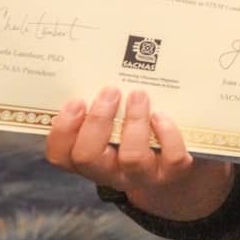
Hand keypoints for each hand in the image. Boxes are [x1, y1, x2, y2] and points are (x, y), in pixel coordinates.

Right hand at [44, 87, 232, 221]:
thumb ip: (103, 106)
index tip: (75, 100)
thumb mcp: (115, 125)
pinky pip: (170, 157)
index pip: (61, 156)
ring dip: (134, 122)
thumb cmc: (140, 137)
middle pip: (87, 157)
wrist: (178, 168)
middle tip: (110, 91)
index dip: (62, 130)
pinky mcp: (173, 173)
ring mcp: (142, 175)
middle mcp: (111, 172)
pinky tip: (162, 115)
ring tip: (139, 95)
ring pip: (131, 156)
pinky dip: (167, 134)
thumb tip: (101, 64)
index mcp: (90, 159)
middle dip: (96, 121)